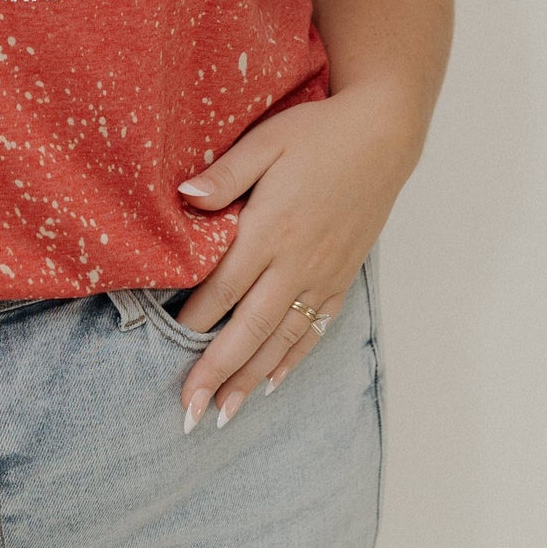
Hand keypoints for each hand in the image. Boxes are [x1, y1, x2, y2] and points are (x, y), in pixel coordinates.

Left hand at [172, 85, 415, 432]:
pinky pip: (315, 330)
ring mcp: (323, 275)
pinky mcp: (341, 278)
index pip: (223, 287)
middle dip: (217, 372)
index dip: (193, 321)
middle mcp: (297, 262)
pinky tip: (272, 383)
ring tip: (224, 414)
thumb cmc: (317, 133)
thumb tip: (183, 196)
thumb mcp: (265, 141)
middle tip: (189, 411)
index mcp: (271, 228)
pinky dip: (292, 360)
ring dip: (251, 379)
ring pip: (283, 340)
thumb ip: (225, 174)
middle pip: (251, 328)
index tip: (164, 347)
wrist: (382, 136)